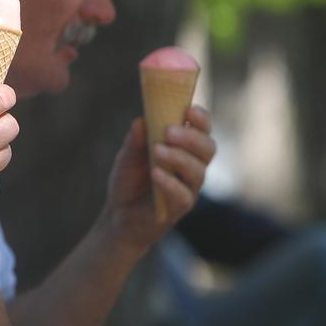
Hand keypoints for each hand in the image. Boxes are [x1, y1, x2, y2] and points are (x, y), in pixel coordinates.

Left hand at [101, 105, 215, 249]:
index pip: (203, 130)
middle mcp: (193, 167)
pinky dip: (170, 182)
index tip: (188, 109)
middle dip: (191, 138)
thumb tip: (141, 121)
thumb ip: (135, 140)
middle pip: (208, 149)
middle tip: (169, 131)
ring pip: (198, 171)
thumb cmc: (129, 181)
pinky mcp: (179, 209)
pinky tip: (155, 173)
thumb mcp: (128, 156)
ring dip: (179, 158)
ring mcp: (188, 188)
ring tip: (156, 150)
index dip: (201, 119)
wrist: (118, 216)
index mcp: (185, 148)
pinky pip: (183, 195)